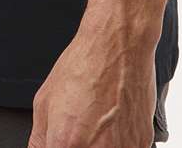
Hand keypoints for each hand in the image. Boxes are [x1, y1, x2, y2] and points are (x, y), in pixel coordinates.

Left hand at [28, 0, 159, 147]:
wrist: (120, 44)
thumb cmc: (85, 65)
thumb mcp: (45, 102)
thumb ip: (39, 141)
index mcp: (66, 144)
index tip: (60, 143)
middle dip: (79, 146)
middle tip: (80, 132)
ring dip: (100, 146)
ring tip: (97, 125)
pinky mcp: (142, 144)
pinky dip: (118, 143)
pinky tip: (112, 124)